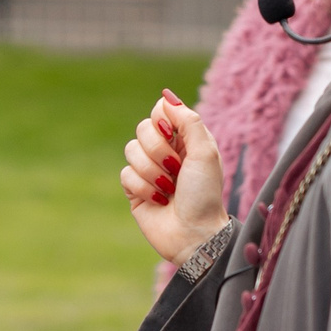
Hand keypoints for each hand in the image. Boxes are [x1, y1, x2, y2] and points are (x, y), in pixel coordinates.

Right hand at [121, 88, 227, 265]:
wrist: (195, 234)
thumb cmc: (205, 195)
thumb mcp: (205, 152)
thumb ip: (188, 120)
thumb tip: (166, 96)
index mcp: (185, 139)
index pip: (160, 111)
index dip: (162, 120)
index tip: (172, 133)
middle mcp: (166, 151)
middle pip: (142, 128)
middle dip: (158, 150)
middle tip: (175, 167)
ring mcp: (149, 170)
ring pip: (131, 151)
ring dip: (152, 172)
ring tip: (168, 189)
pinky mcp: (135, 189)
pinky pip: (125, 174)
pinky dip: (144, 188)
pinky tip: (159, 200)